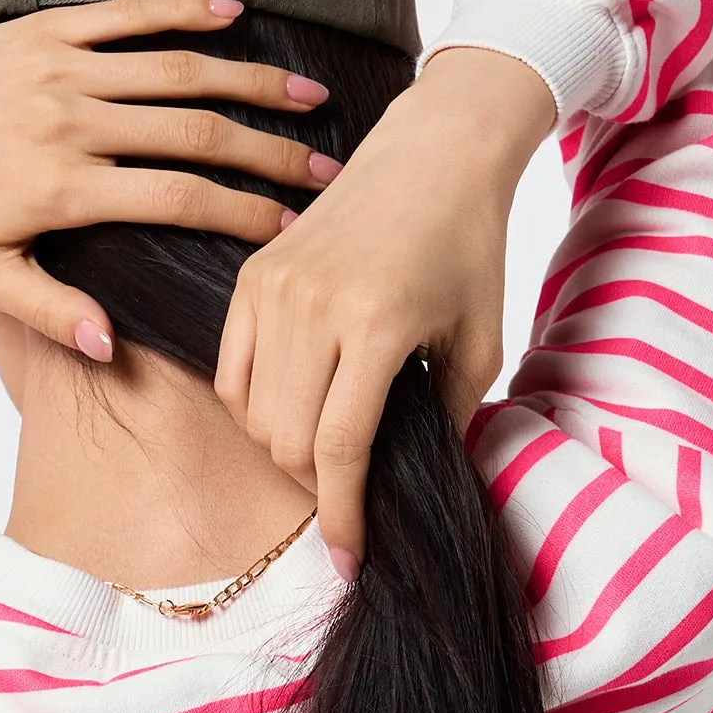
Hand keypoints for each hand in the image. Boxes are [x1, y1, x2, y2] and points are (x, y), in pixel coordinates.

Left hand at [0, 0, 336, 357]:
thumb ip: (52, 312)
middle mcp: (74, 121)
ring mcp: (63, 67)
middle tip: (327, 172)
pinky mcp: (45, 28)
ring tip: (308, 95)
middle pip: (197, 133)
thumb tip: (112, 345)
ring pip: (176, 69)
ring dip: (250, 78)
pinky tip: (234, 14)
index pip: (180, 200)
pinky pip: (127, 14)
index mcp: (66, 188)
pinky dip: (183, 10)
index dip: (245, 215)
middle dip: (270, 154)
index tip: (293, 231)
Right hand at [212, 45, 557, 567]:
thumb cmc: (468, 245)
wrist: (435, 151)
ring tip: (325, 451)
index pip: (339, 450)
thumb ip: (451, 420)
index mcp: (376, 323)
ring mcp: (274, 289)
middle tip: (348, 495)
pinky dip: (255, 413)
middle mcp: (314, 307)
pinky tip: (292, 414)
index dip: (341, 519)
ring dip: (285, 453)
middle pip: (288, 444)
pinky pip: (231, 376)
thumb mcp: (481, 341)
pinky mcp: (252, 277)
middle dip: (316, 490)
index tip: (348, 560)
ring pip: (254, 417)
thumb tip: (416, 488)